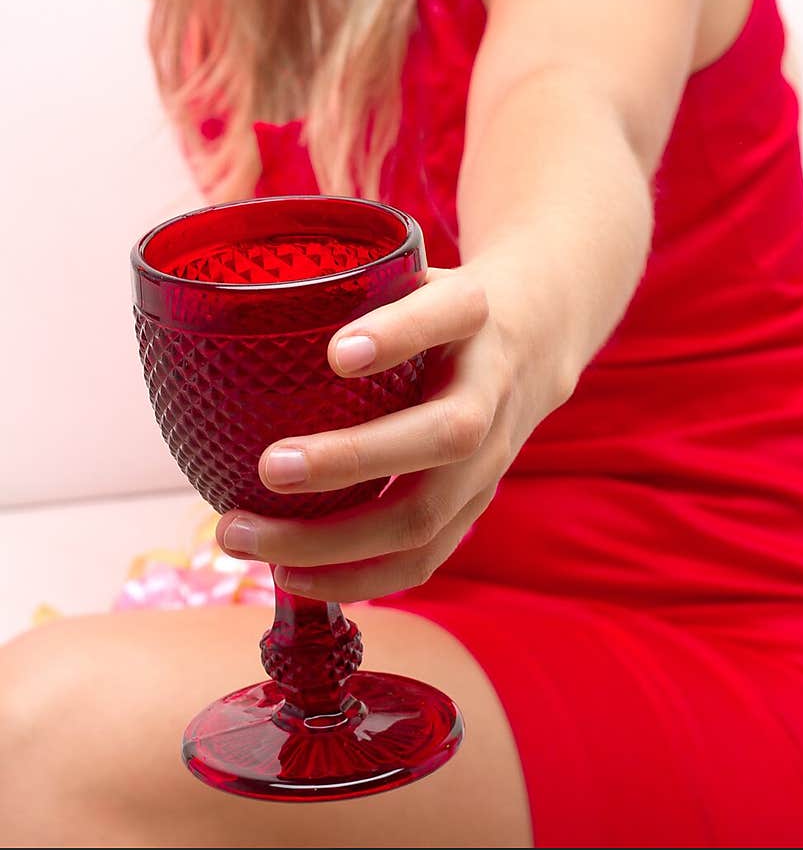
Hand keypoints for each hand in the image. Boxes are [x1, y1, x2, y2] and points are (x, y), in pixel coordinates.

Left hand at [214, 265, 539, 600]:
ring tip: (244, 536)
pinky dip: (356, 578)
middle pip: (444, 434)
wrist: (536, 335)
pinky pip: (423, 558)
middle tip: (266, 467)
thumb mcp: (410, 271)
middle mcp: (493, 386)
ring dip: (332, 540)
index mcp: (474, 312)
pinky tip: (290, 577)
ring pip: (426, 513)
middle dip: (351, 460)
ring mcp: (493, 455)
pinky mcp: (477, 504)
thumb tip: (219, 306)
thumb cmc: (437, 305)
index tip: (337, 352)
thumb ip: (345, 287)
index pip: (448, 313)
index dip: (399, 333)